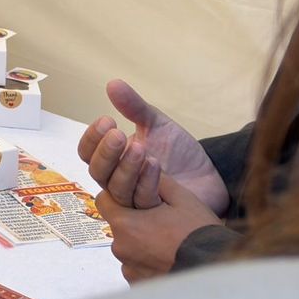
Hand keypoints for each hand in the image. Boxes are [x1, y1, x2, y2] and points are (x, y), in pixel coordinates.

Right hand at [77, 80, 229, 213]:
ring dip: (125, 167)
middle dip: (106, 152)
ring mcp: (134, 200)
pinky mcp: (154, 214)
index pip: (87, 152)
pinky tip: (155, 164)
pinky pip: (141, 201)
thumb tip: (113, 84)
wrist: (211, 176)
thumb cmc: (179, 152)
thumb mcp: (157, 124)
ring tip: (141, 148)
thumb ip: (134, 107)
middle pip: (97, 172)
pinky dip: (145, 182)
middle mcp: (118, 180)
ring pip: (116, 189)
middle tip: (119, 134)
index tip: (107, 120)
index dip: (92, 137)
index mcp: (113, 159)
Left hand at [99, 173, 221, 283]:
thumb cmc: (200, 232)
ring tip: (169, 246)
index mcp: (126, 224)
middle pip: (119, 227)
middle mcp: (121, 249)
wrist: (219, 268)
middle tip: (160, 224)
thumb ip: (155, 180)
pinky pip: (138, 270)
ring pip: (129, 250)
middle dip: (134, 223)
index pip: (105, 202)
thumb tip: (143, 164)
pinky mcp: (140, 286)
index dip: (119, 197)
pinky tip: (170, 261)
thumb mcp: (181, 198)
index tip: (136, 199)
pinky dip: (150, 265)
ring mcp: (130, 270)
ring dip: (142, 246)